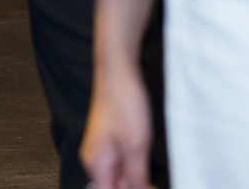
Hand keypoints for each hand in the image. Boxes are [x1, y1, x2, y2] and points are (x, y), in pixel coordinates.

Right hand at [80, 62, 152, 188]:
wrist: (118, 71)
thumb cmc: (123, 102)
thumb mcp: (136, 147)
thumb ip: (137, 178)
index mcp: (96, 164)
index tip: (149, 186)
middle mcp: (95, 159)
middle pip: (114, 187)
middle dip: (135, 186)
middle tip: (153, 180)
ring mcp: (102, 148)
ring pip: (120, 176)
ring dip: (137, 177)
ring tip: (148, 163)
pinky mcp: (110, 139)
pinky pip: (122, 162)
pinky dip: (135, 165)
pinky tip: (146, 156)